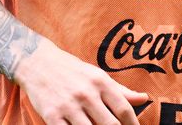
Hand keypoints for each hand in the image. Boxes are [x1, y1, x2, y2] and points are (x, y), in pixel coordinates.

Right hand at [15, 41, 148, 123]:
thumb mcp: (97, 75)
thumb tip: (145, 98)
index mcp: (100, 82)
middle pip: (110, 124)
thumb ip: (120, 90)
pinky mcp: (51, 116)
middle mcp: (86, 93)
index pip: (123, 110)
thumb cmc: (71, 70)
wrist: (36, 62)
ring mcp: (68, 106)